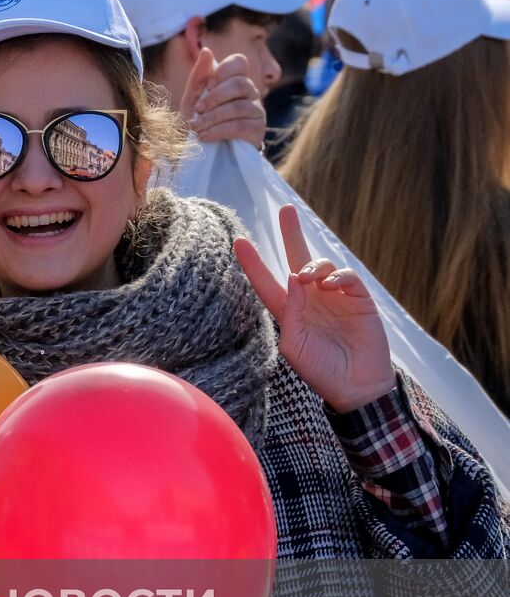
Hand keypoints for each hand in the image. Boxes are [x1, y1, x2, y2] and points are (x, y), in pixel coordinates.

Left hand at [178, 49, 266, 147]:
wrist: (203, 151)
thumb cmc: (198, 120)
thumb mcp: (192, 99)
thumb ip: (199, 76)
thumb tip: (206, 50)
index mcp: (234, 79)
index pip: (239, 62)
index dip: (223, 71)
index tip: (207, 86)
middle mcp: (250, 92)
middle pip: (240, 84)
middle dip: (215, 98)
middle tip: (198, 111)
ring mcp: (257, 110)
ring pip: (239, 106)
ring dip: (212, 118)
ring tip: (196, 128)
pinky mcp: (257, 130)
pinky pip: (241, 126)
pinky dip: (219, 131)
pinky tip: (205, 137)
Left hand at [233, 205, 396, 412]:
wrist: (355, 386)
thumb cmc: (319, 370)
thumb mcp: (293, 344)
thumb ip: (289, 312)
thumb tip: (293, 277)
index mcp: (289, 311)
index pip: (267, 282)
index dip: (253, 263)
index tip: (238, 241)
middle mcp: (310, 298)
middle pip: (298, 258)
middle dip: (291, 234)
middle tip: (286, 210)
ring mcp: (335, 296)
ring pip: (321, 265)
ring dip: (314, 266)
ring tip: (311, 280)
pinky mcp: (359, 299)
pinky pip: (347, 276)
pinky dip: (338, 276)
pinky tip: (330, 285)